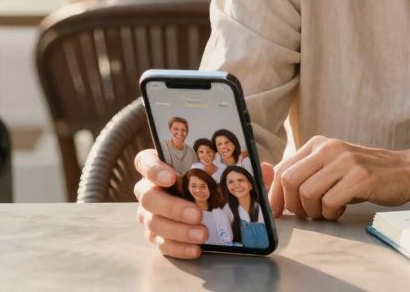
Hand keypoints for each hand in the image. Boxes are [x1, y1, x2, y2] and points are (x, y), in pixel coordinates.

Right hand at [133, 149, 274, 257]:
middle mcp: (149, 189)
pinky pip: (161, 243)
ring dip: (178, 230)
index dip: (153, 168)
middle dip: (172, 206)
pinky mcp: (155, 235)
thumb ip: (243, 168)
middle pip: (147, 196)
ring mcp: (149, 213)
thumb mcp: (225, 172)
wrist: (205, 207)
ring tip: (202, 234)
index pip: (144, 162)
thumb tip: (264, 169)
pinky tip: (196, 249)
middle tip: (197, 213)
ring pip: (152, 222)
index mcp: (161, 165)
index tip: (170, 176)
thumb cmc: (209, 182)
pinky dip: (178, 248)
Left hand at [271, 136, 409, 220]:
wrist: (404, 170)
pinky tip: (341, 210)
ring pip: (308, 193)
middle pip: (290, 181)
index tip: (277, 212)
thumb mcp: (332, 167)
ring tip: (327, 211)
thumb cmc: (363, 174)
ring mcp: (345, 161)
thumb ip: (307, 175)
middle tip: (307, 214)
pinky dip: (332, 213)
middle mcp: (329, 148)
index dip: (275, 195)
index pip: (283, 169)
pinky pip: (330, 202)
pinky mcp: (360, 177)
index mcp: (318, 144)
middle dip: (293, 205)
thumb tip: (275, 194)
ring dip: (314, 211)